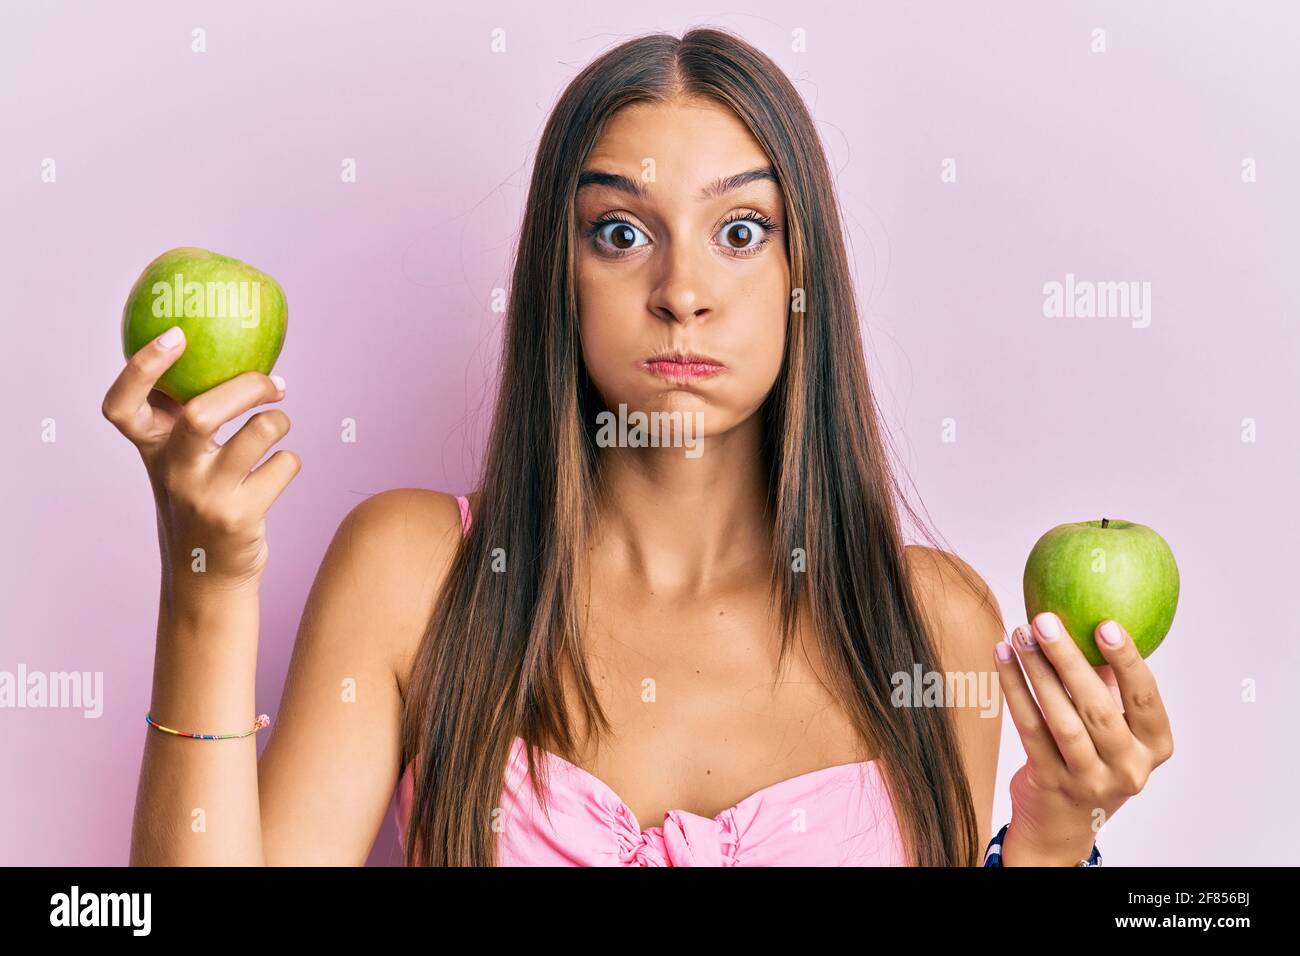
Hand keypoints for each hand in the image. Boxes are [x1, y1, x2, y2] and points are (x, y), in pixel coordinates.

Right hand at [101, 325, 300, 593]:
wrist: (205, 576)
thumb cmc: (199, 501)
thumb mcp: (180, 460)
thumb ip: (186, 417)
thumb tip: (234, 353)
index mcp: (151, 450)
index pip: (122, 406)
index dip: (141, 367)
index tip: (174, 334)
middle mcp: (173, 472)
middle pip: (201, 415)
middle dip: (247, 387)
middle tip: (274, 383)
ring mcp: (205, 497)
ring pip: (256, 434)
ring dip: (278, 421)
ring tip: (278, 425)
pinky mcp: (239, 518)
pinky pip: (283, 465)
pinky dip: (290, 460)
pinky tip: (279, 468)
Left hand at [992, 611, 1174, 863]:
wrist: (1063, 823)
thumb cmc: (1093, 755)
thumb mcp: (1113, 724)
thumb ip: (1108, 680)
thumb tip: (1087, 615)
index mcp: (1155, 746)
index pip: (1147, 698)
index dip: (1128, 660)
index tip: (1106, 623)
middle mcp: (1129, 767)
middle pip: (1098, 708)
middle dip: (1068, 659)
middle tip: (1045, 621)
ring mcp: (1090, 780)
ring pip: (1061, 720)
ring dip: (1036, 672)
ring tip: (1019, 634)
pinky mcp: (1051, 782)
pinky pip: (1029, 729)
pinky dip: (1014, 690)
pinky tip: (1003, 659)